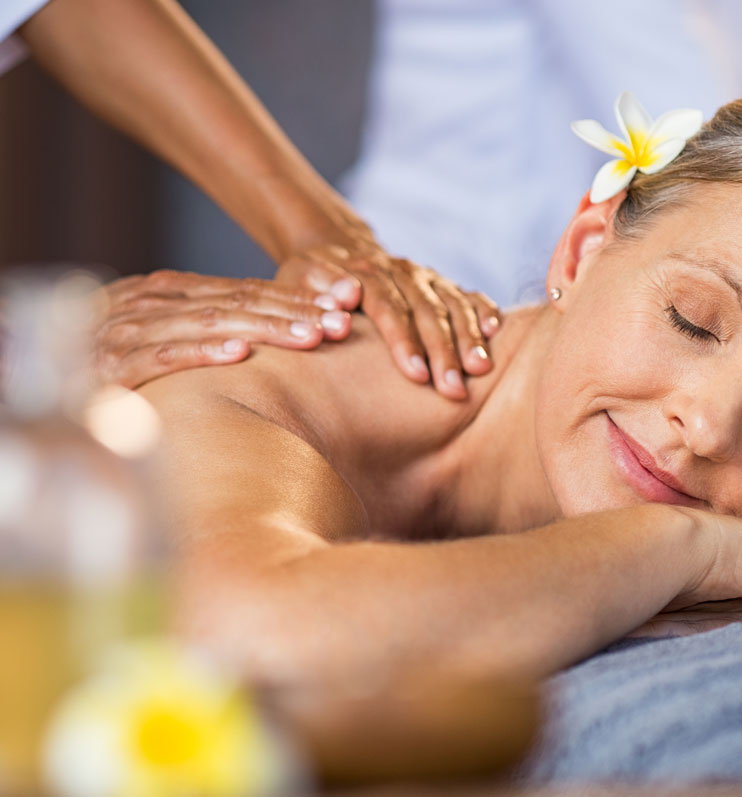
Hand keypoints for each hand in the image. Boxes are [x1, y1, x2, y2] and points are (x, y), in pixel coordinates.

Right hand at [96, 270, 351, 388]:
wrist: (42, 384)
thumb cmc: (114, 362)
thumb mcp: (164, 333)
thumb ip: (211, 325)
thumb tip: (276, 328)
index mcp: (169, 291)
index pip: (245, 289)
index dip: (297, 295)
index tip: (347, 304)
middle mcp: (150, 303)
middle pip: (237, 302)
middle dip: (295, 310)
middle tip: (344, 320)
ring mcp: (128, 333)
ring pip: (209, 323)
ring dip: (265, 328)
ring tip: (311, 335)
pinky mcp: (109, 369)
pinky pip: (162, 358)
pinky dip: (200, 352)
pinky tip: (239, 354)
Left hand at [277, 241, 501, 399]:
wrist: (334, 249)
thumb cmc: (310, 281)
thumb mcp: (296, 284)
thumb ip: (314, 297)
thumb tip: (340, 305)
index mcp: (366, 272)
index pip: (389, 307)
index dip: (403, 341)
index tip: (416, 375)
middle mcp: (401, 271)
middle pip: (428, 311)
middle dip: (444, 351)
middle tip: (454, 390)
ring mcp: (425, 276)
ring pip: (453, 304)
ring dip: (469, 337)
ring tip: (481, 370)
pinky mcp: (440, 284)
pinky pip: (468, 295)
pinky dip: (483, 310)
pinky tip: (495, 331)